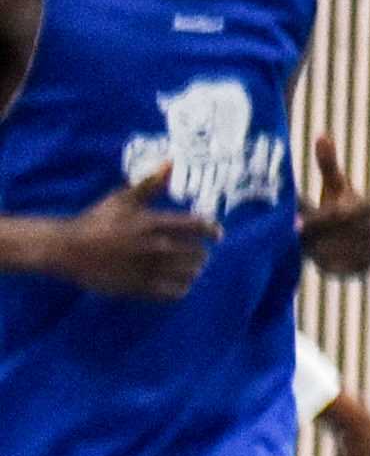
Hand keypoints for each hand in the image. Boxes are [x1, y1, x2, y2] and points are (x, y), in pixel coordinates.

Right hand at [48, 167, 219, 297]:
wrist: (67, 250)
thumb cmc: (96, 221)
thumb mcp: (123, 198)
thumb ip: (150, 183)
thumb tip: (171, 162)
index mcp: (152, 223)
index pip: (195, 226)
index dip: (211, 230)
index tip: (217, 234)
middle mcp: (153, 246)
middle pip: (195, 252)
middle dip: (202, 252)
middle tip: (201, 253)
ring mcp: (145, 269)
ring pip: (186, 273)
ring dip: (194, 270)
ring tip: (194, 269)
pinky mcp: (135, 287)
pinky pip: (169, 292)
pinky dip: (180, 289)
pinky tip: (181, 286)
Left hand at [298, 134, 369, 276]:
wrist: (347, 236)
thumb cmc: (336, 205)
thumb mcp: (331, 186)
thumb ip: (327, 164)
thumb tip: (321, 134)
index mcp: (364, 205)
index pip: (339, 215)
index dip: (316, 222)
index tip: (294, 226)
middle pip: (335, 237)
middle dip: (314, 239)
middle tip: (295, 239)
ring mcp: (369, 248)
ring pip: (335, 254)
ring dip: (317, 253)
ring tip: (307, 249)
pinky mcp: (364, 266)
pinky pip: (341, 270)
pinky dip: (327, 266)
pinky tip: (319, 259)